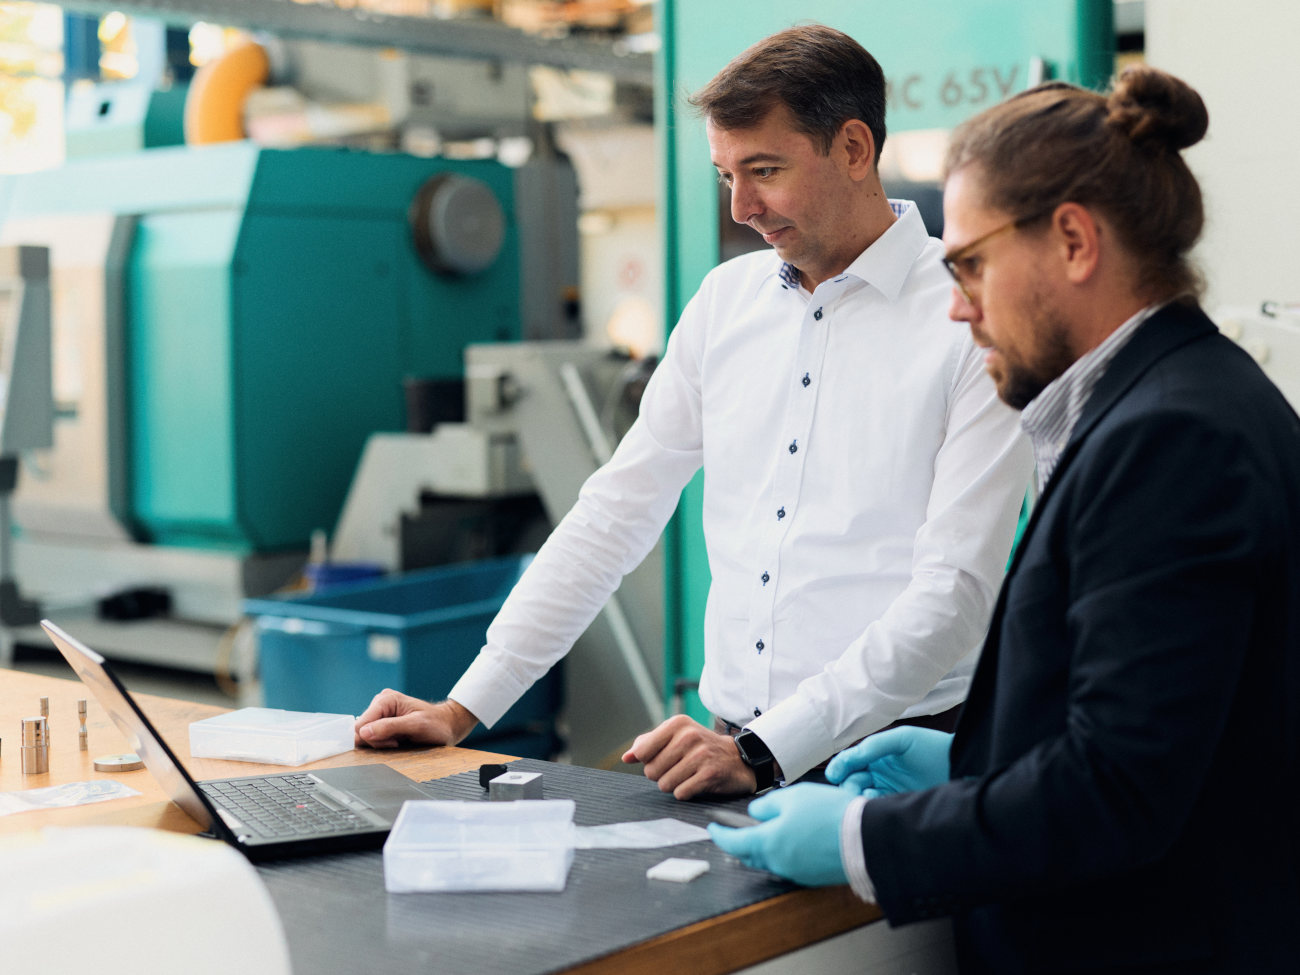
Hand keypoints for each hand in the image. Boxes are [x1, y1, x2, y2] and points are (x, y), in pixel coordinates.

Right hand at [353, 690, 477, 747]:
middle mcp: (380, 704)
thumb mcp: (416, 725)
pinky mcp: (382, 723)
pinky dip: (383, 744)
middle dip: (378, 741)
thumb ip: (390, 727)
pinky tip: (397, 741)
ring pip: (366, 737)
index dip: (373, 738)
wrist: (447, 725)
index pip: (361, 725)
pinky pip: (372, 738)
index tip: (394, 741)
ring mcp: (380, 713)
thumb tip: (364, 733)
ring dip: (381, 743)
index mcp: (385, 700)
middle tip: (399, 742)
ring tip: (400, 741)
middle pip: (361, 732)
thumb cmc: (436, 724)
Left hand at [620, 714, 757, 799]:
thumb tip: (626, 757)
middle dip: (662, 775)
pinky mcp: (710, 774)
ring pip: (665, 784)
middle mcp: (689, 736)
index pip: (642, 751)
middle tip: (679, 768)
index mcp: (677, 724)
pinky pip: (681, 793)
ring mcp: (700, 755)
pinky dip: (685, 793)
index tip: (663, 758)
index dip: (649, 761)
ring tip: (688, 775)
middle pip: (652, 771)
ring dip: (674, 785)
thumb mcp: (675, 737)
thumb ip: (647, 745)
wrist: (737, 758)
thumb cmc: (700, 749)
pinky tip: (696, 783)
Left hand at [707, 783, 851, 885]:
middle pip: (750, 855)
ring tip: (766, 831)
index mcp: (768, 843)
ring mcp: (796, 872)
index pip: (733, 844)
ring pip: (770, 860)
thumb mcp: (792, 797)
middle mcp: (778, 863)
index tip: (712, 828)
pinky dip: (783, 852)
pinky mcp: (812, 876)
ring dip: (762, 847)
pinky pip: (788, 864)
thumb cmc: (829, 814)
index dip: (719, 835)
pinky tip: (792, 839)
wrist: (865, 837)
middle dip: (739, 843)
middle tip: (735, 830)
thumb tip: (755, 814)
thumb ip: (767, 806)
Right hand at [825, 726, 951, 797]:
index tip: (834, 774)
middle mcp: (879, 774)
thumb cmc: (932, 748)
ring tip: (865, 796)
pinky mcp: (897, 806)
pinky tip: (875, 802)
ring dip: (857, 797)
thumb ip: (874, 746)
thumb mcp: (902, 739)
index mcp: (877, 756)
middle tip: (851, 789)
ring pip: (861, 796)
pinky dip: (871, 806)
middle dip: (848, 785)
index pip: (851, 762)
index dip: (840, 767)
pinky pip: (877, 808)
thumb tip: (848, 758)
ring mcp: (888, 791)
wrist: (961, 767)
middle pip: (852, 781)